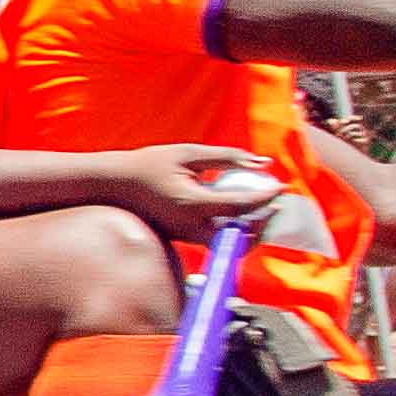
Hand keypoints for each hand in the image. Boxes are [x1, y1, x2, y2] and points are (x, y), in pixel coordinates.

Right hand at [104, 146, 289, 238]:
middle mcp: (190, 226)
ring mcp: (185, 236)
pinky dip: (232, 228)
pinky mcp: (182, 238)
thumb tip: (263, 163)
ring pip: (229, 242)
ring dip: (250, 228)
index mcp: (192, 203)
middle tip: (275, 206)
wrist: (114, 185)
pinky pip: (215, 238)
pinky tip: (237, 211)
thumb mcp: (190, 153)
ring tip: (261, 209)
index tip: (280, 187)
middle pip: (239, 237)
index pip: (240, 205)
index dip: (265, 197)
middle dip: (263, 225)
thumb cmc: (150, 164)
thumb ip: (228, 157)